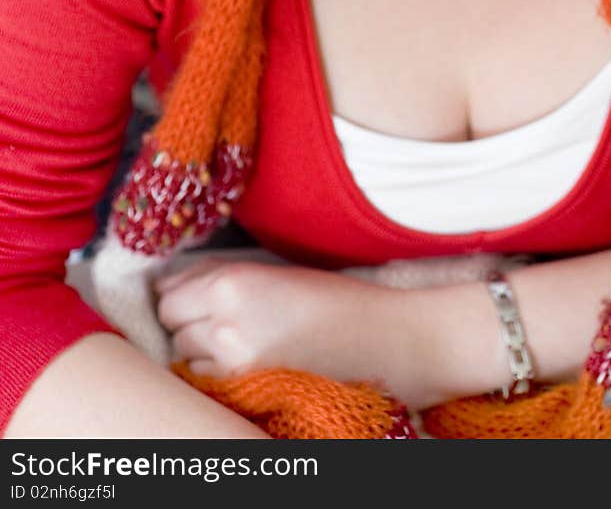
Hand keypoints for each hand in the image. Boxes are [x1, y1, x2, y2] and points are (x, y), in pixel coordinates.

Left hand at [152, 255, 429, 404]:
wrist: (388, 341)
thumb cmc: (340, 299)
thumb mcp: (279, 271)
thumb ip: (224, 274)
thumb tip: (177, 283)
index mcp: (233, 283)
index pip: (169, 296)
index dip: (181, 296)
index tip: (192, 298)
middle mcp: (225, 323)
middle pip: (173, 328)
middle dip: (190, 323)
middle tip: (222, 318)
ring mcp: (235, 363)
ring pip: (186, 358)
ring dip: (201, 350)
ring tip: (240, 341)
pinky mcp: (249, 392)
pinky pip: (208, 383)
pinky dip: (217, 374)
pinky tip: (247, 363)